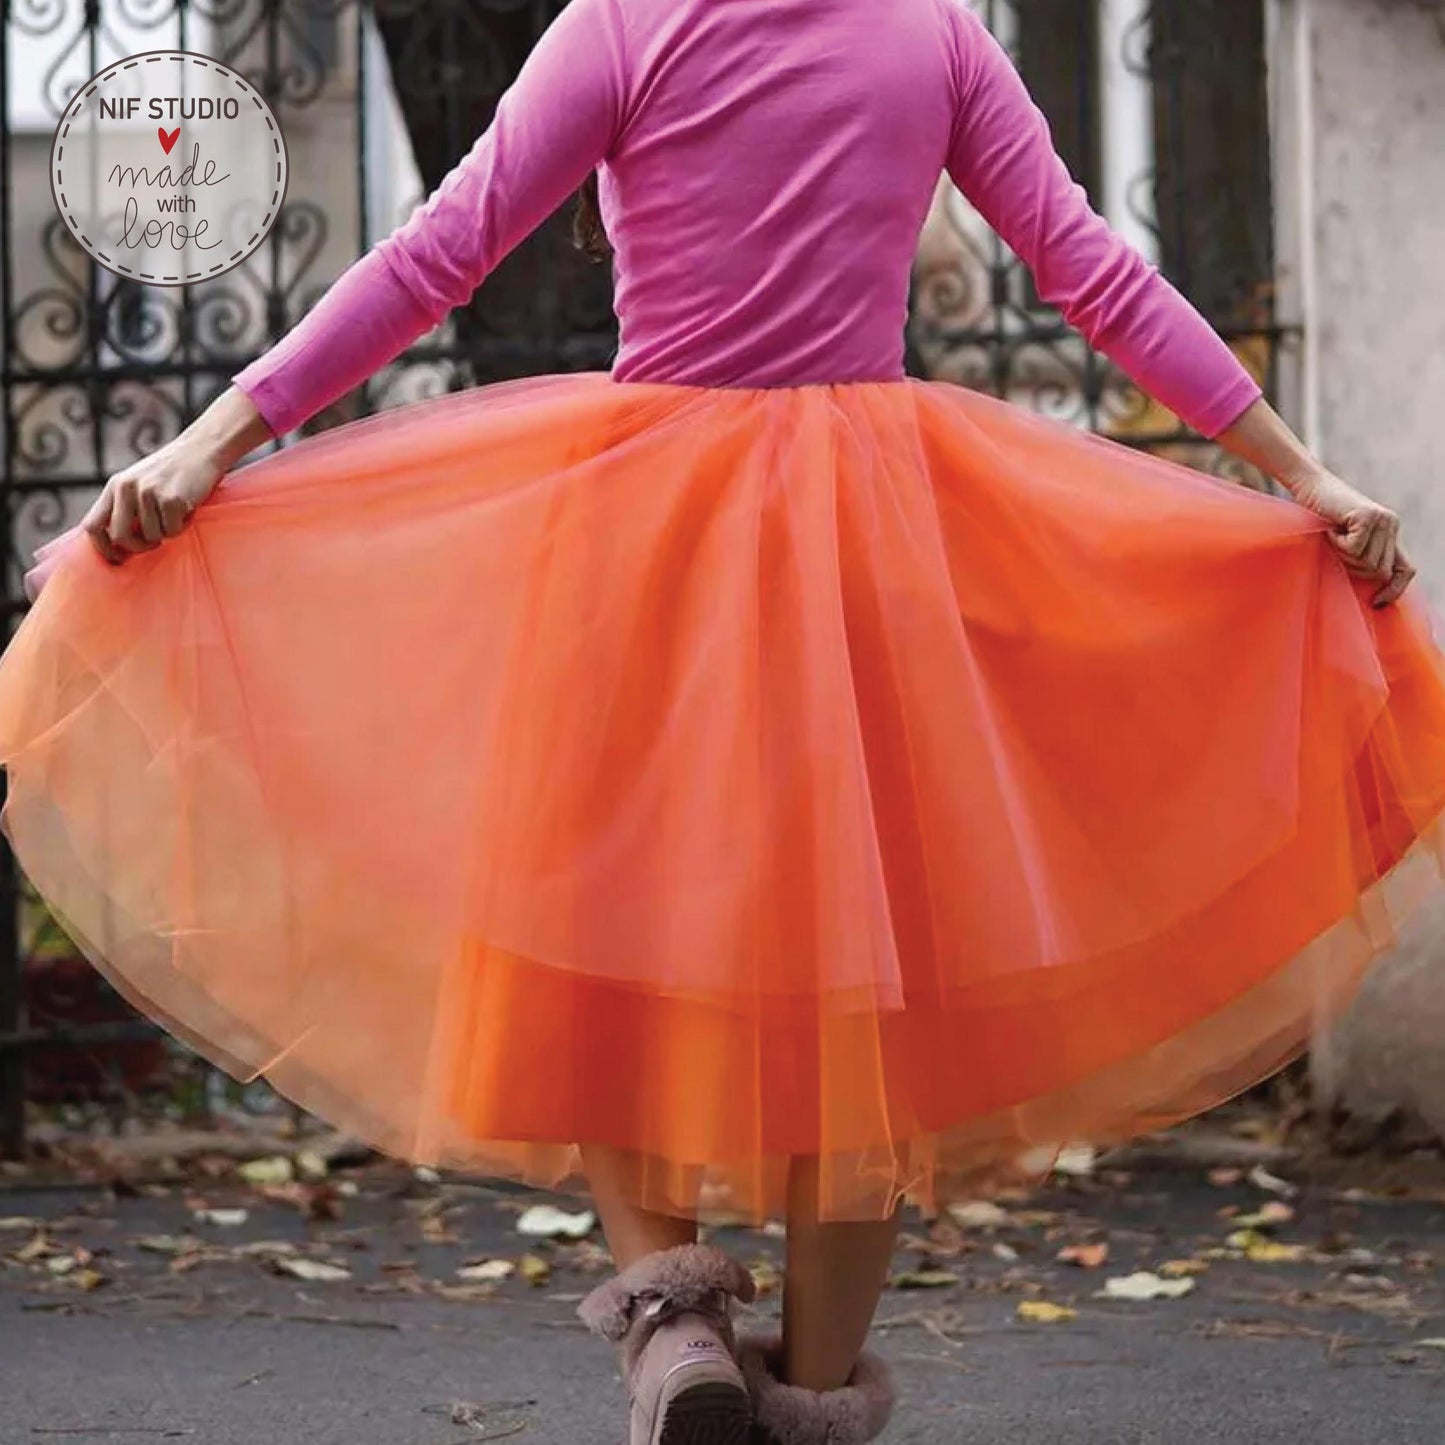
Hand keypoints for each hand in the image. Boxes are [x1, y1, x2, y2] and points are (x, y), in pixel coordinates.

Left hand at [83, 434, 223, 565]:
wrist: (202, 449)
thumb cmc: (173, 472)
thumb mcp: (139, 483)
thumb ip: (125, 505)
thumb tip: (117, 542)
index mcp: (115, 486)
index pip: (93, 525)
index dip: (102, 548)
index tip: (116, 559)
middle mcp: (126, 488)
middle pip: (120, 536)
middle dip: (137, 547)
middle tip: (153, 543)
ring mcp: (148, 493)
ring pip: (151, 536)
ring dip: (166, 533)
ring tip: (176, 513)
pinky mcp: (171, 499)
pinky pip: (173, 530)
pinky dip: (182, 526)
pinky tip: (187, 507)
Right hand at [1285, 465, 1416, 608]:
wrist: (1308, 485)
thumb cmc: (1318, 516)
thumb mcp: (1343, 541)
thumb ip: (1360, 558)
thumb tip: (1368, 590)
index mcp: (1389, 532)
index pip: (1405, 569)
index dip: (1395, 589)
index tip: (1377, 603)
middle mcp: (1391, 525)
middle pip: (1380, 571)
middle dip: (1354, 569)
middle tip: (1334, 550)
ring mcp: (1382, 520)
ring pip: (1367, 562)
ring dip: (1342, 555)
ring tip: (1332, 536)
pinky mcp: (1368, 517)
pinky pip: (1354, 549)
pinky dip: (1336, 543)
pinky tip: (1330, 528)